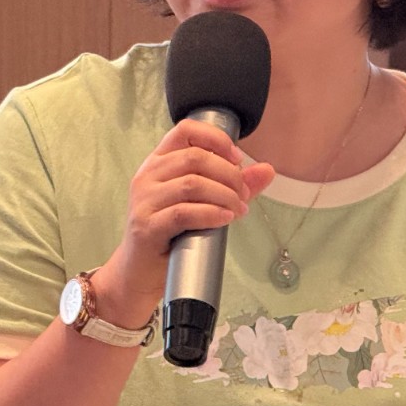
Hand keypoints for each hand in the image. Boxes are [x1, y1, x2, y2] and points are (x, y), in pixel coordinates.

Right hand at [92, 119, 274, 323]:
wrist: (138, 274)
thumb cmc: (170, 236)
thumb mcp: (201, 204)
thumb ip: (232, 185)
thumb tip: (267, 170)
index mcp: (158, 163)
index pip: (186, 131)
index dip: (216, 139)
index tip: (237, 159)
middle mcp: (147, 176)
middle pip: (196, 158)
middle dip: (229, 175)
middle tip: (244, 195)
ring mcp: (144, 200)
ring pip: (192, 183)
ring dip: (225, 195)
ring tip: (238, 210)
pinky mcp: (146, 226)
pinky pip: (184, 212)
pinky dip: (211, 213)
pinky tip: (225, 219)